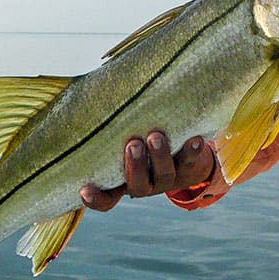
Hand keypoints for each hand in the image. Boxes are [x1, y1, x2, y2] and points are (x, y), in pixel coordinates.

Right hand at [79, 131, 215, 211]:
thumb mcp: (121, 133)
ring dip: (160, 156)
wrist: (184, 151)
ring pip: (164, 175)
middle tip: (133, 145)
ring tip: (156, 136)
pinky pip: (189, 162)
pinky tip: (194, 139)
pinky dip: (191, 151)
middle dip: (134, 166)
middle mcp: (144, 183)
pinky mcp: (188, 168)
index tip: (84, 189)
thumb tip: (88, 81)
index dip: (94, 198)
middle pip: (137, 185)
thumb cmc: (141, 136)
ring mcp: (166, 178)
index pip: (105, 198)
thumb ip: (107, 119)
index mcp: (122, 180)